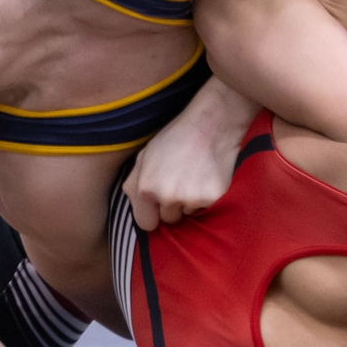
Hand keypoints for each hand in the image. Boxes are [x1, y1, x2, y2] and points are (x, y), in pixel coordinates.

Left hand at [125, 77, 258, 229]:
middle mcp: (166, 197)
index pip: (146, 223)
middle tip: (181, 181)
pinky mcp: (212, 198)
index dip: (153, 214)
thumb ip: (134, 183)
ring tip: (195, 176)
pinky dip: (207, 197)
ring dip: (190, 202)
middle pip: (169, 221)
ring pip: (188, 214)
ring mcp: (190, 198)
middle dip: (173, 207)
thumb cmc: (176, 138)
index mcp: (146, 188)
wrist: (211, 123)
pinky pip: (206, 208)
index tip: (160, 206)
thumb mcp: (145, 155)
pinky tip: (207, 176)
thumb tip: (136, 207)